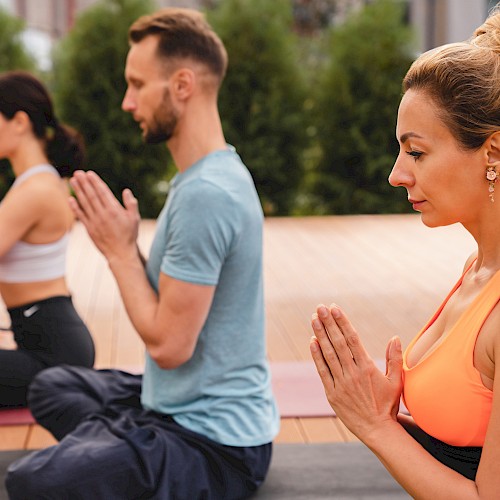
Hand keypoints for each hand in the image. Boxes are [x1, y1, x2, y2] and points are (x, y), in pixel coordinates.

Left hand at [68, 170, 139, 261]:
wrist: (120, 253)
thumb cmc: (129, 235)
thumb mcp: (135, 218)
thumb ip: (131, 204)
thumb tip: (127, 191)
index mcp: (114, 210)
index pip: (102, 192)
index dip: (95, 182)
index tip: (89, 174)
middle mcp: (103, 214)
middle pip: (91, 195)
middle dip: (84, 183)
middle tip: (78, 173)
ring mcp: (95, 221)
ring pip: (84, 203)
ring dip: (78, 191)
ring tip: (73, 181)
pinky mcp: (89, 228)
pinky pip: (81, 215)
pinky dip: (75, 207)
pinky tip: (70, 198)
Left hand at [310, 303, 402, 440]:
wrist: (377, 430)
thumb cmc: (388, 405)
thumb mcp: (396, 381)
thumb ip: (394, 358)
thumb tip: (395, 337)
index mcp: (367, 367)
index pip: (352, 339)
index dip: (342, 322)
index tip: (335, 308)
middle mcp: (353, 373)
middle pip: (338, 343)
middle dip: (328, 323)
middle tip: (321, 307)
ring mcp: (341, 383)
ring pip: (328, 354)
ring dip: (320, 335)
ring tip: (314, 318)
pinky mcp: (332, 393)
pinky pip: (322, 371)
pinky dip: (317, 356)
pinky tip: (312, 341)